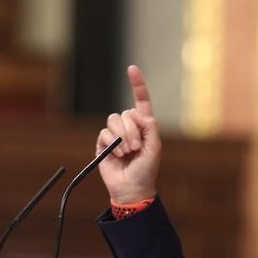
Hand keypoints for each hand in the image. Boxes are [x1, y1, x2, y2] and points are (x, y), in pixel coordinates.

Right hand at [96, 65, 160, 202]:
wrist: (132, 188)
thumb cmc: (146, 170)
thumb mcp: (155, 148)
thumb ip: (150, 128)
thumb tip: (137, 113)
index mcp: (144, 126)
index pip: (140, 102)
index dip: (137, 85)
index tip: (132, 69)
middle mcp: (129, 127)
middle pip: (125, 113)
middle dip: (131, 130)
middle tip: (136, 148)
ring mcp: (115, 135)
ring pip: (113, 120)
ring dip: (122, 136)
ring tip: (127, 152)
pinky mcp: (103, 144)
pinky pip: (104, 133)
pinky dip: (111, 143)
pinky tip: (117, 155)